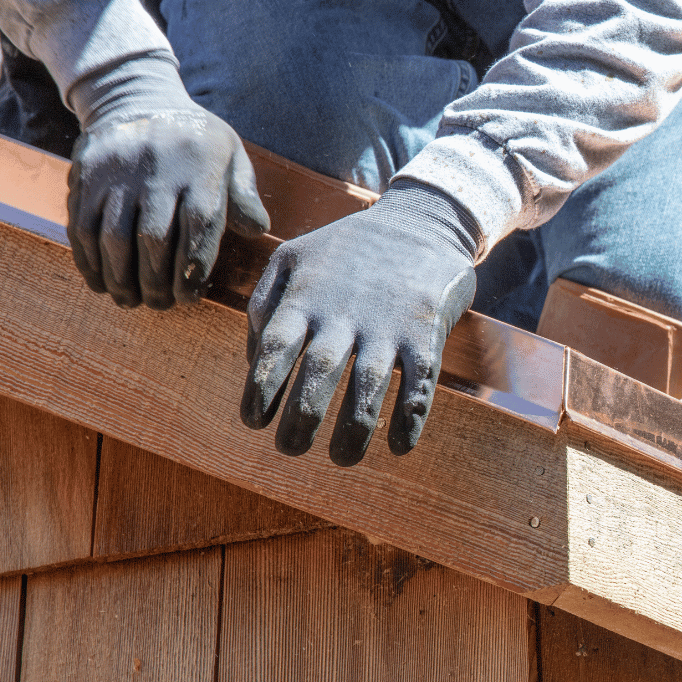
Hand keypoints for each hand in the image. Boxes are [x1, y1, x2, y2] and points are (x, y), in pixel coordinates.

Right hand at [67, 107, 270, 308]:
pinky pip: (81, 225)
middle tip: (160, 305)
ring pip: (113, 236)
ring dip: (120, 277)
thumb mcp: (231, 155)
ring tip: (130, 300)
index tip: (189, 297)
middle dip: (155, 280)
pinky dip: (89, 260)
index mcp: (199, 168)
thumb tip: (257, 230)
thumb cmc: (195, 140)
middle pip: (153, 238)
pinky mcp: (86, 175)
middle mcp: (156, 171)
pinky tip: (101, 282)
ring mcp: (117, 173)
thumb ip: (244, 194)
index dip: (193, 269)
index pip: (199, 226)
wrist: (137, 98)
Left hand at [241, 181, 479, 464]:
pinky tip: (399, 446)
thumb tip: (254, 363)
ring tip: (342, 459)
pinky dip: (410, 418)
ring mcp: (388, 323)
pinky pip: (419, 382)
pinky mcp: (426, 332)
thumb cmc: (348, 249)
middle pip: (318, 374)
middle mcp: (344, 313)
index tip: (254, 422)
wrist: (422, 222)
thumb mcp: (292, 258)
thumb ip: (265, 305)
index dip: (261, 392)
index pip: (275, 351)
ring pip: (368, 386)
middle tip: (290, 450)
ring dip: (354, 429)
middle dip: (301, 419)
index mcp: (305, 297)